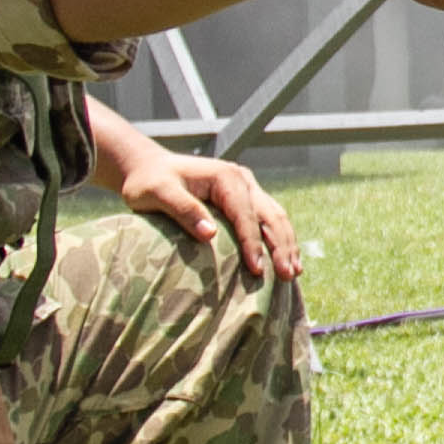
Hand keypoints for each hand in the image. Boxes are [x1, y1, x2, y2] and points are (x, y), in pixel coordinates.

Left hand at [113, 145, 300, 279]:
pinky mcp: (245, 198)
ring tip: (295, 271)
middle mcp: (242, 180)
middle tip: (288, 275)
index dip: (253, 243)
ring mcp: (247, 187)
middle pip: (270, 215)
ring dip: (287, 244)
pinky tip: (286, 258)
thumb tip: (210, 234)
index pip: (246, 215)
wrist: (148, 168)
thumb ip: (184, 210)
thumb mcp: (157, 194)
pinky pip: (269, 219)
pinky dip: (280, 238)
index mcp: (225, 177)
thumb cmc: (148, 183)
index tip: (257, 270)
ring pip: (276, 217)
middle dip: (282, 246)